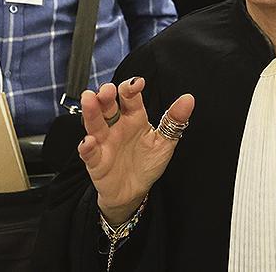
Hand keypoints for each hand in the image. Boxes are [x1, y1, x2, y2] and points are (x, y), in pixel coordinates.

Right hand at [77, 78, 194, 224]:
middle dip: (105, 95)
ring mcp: (104, 143)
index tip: (138, 83)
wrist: (134, 192)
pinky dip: (87, 146)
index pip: (130, 98)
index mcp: (134, 118)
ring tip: (89, 99)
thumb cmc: (147, 163)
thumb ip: (174, 120)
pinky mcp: (96, 162)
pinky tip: (89, 140)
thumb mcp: (165, 141)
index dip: (131, 88)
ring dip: (91, 112)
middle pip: (107, 106)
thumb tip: (188, 98)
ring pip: (94, 123)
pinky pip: (89, 153)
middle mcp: (116, 127)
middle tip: (107, 90)